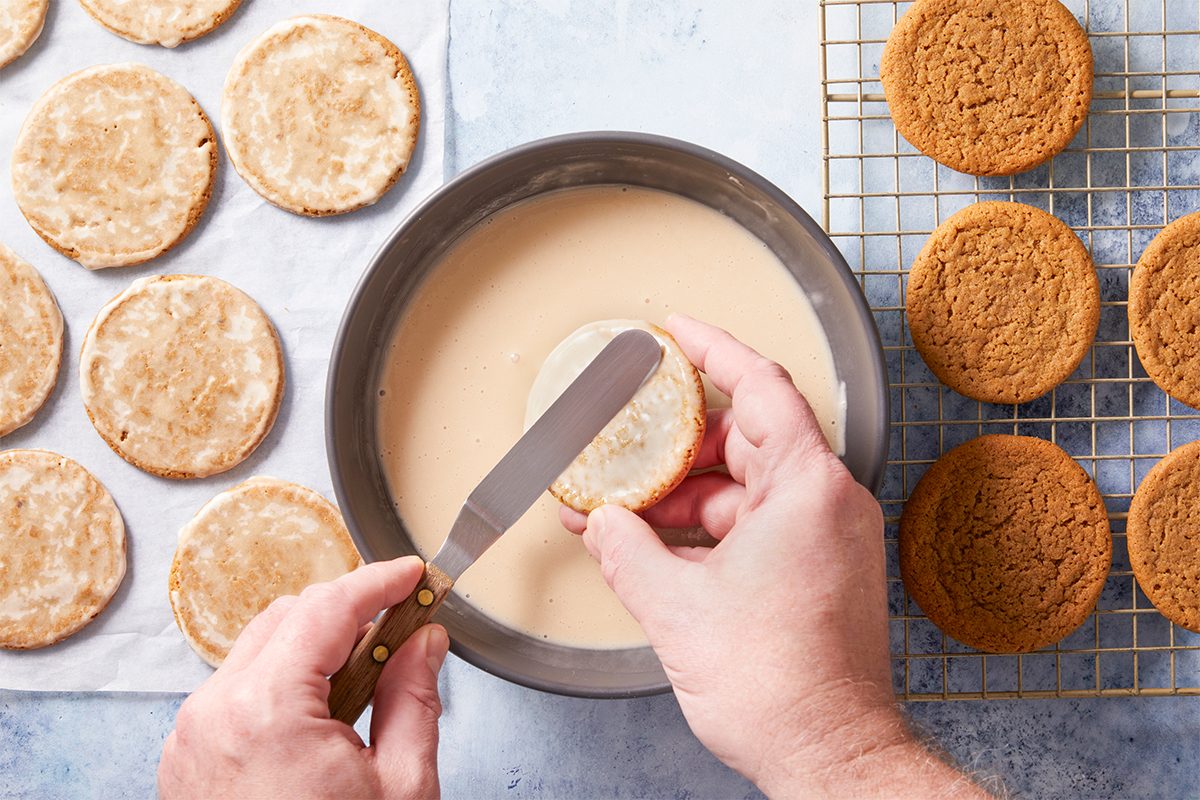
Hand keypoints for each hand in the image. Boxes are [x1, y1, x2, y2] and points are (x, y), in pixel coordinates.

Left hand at [158, 557, 448, 799]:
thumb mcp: (400, 787)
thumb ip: (414, 698)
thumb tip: (425, 642)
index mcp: (266, 712)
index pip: (327, 609)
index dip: (378, 582)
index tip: (411, 574)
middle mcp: (214, 714)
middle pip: (287, 616)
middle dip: (348, 610)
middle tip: (403, 623)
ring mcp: (191, 737)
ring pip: (259, 649)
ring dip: (315, 645)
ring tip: (369, 677)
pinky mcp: (186, 759)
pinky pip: (237, 690)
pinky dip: (284, 680)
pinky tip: (327, 710)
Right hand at [562, 315, 984, 797]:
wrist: (827, 754)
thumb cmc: (781, 686)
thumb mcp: (676, 607)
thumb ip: (627, 549)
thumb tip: (602, 524)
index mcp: (808, 489)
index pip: (760, 387)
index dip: (713, 349)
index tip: (677, 329)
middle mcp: (828, 505)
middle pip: (745, 439)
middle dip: (677, 443)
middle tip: (628, 438)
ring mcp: (826, 539)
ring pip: (744, 487)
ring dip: (683, 496)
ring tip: (622, 510)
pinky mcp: (817, 571)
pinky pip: (754, 526)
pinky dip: (706, 530)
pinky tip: (654, 546)